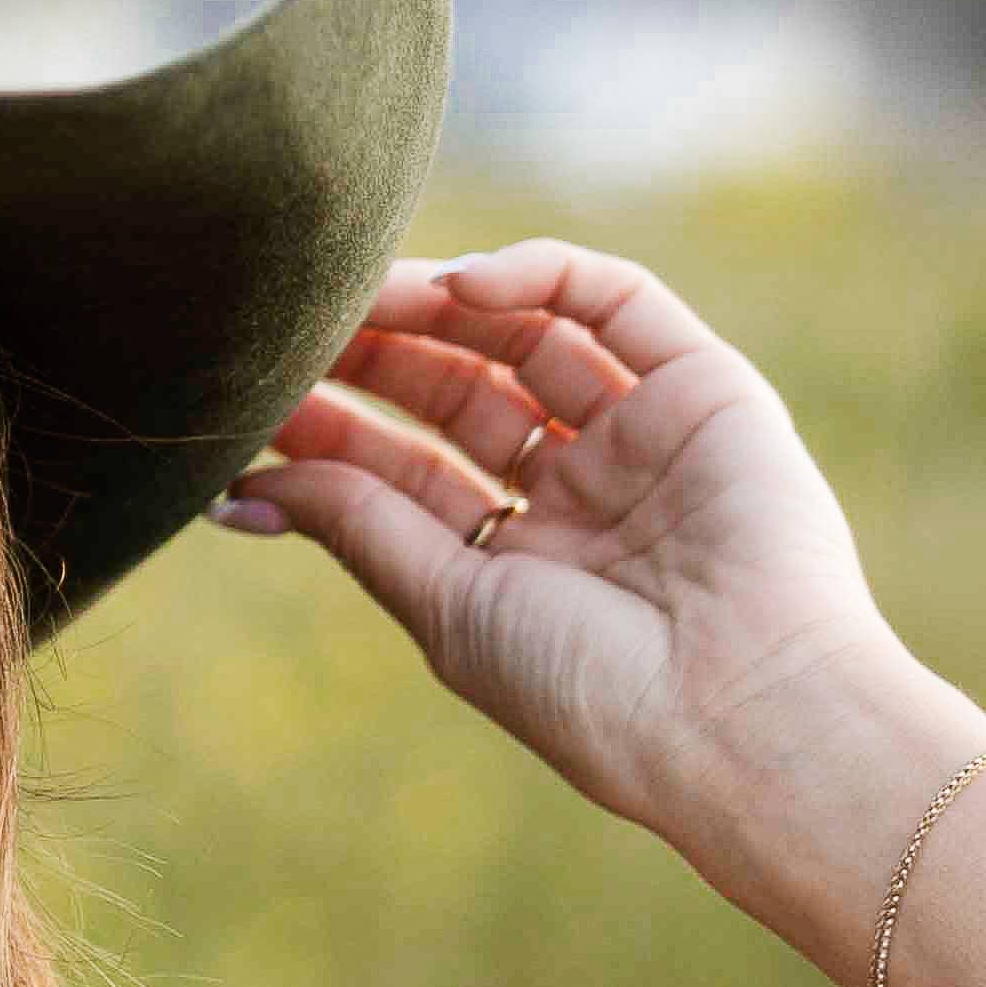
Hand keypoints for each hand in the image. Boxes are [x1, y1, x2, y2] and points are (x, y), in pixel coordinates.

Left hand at [210, 239, 977, 910]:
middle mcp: (586, 492)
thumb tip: (249, 485)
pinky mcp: (708, 389)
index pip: (411, 471)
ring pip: (528, 335)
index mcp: (522, 561)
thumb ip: (360, 527)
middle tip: (295, 324)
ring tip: (357, 292)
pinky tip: (459, 286)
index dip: (334, 430)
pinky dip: (539, 276)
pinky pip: (619, 301)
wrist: (736, 710)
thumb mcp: (448, 606)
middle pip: (462, 392)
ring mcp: (647, 438)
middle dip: (377, 356)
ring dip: (440, 305)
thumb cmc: (589, 688)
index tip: (252, 401)